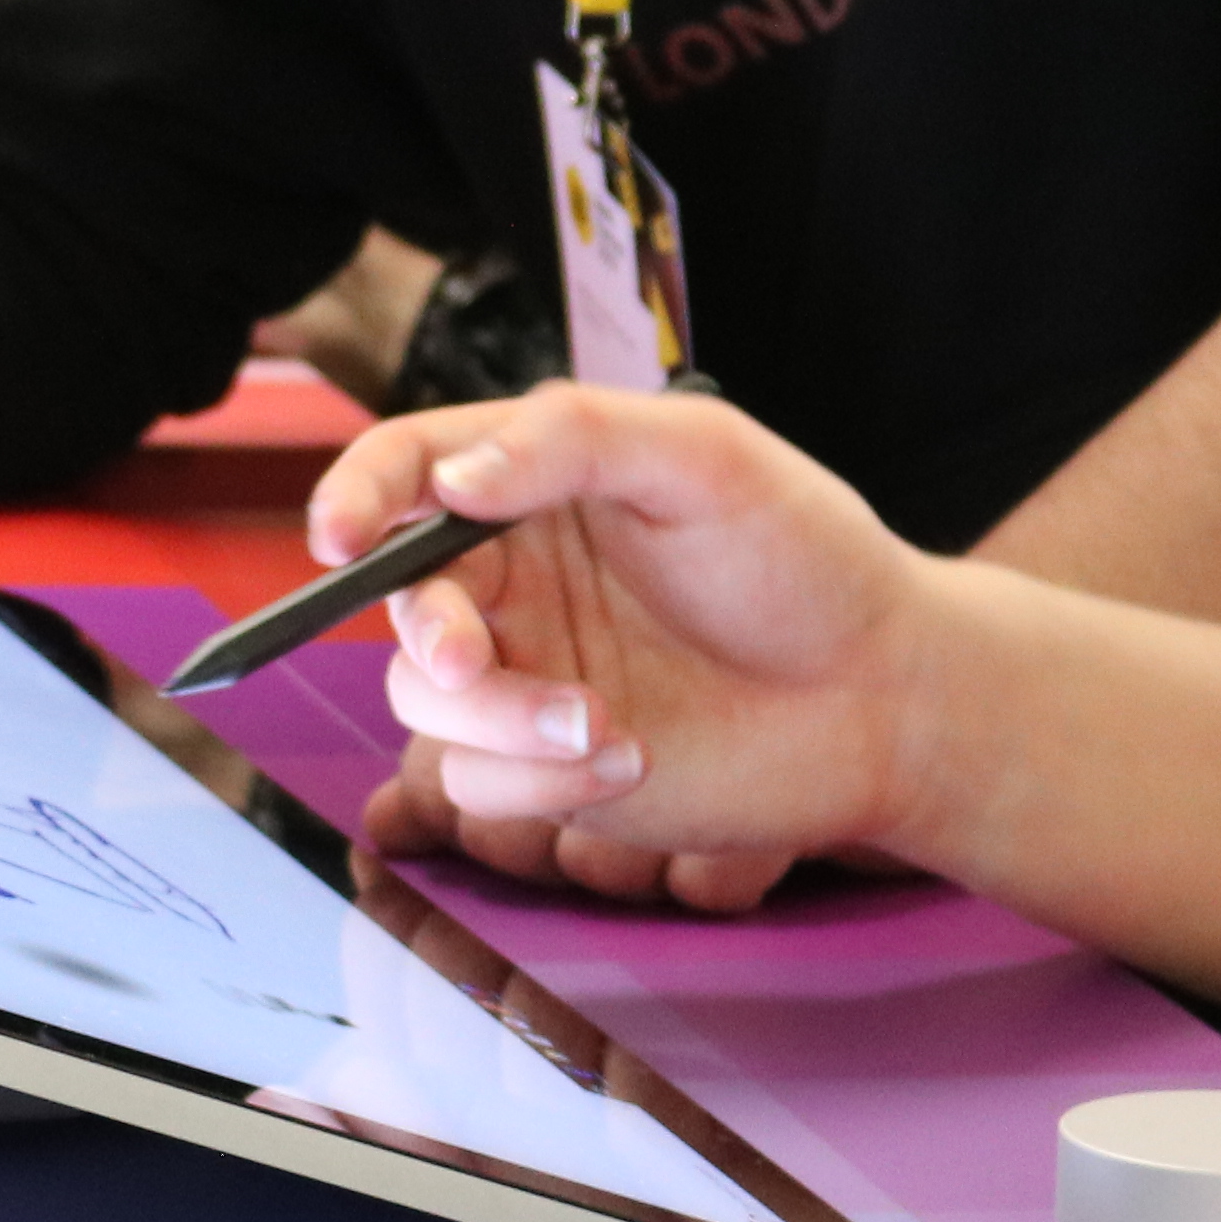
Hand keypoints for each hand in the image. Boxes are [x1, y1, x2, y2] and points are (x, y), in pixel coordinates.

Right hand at [329, 386, 953, 915]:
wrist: (882, 698)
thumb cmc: (806, 558)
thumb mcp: (703, 458)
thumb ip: (572, 441)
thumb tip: (452, 479)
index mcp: (538, 480)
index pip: (410, 467)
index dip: (356, 492)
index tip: (338, 533)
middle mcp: (517, 575)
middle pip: (399, 599)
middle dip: (425, 633)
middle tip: (470, 654)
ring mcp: (528, 672)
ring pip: (427, 700)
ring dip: (498, 720)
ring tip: (602, 725)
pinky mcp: (548, 765)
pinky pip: (479, 781)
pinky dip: (539, 780)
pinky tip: (630, 759)